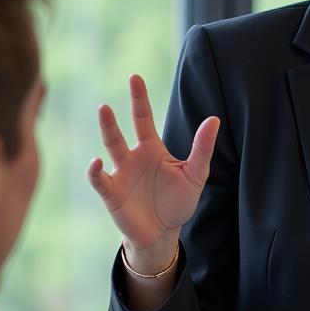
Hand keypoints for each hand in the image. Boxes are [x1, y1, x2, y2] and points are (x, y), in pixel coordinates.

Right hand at [87, 74, 218, 266]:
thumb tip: (213, 119)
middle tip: (122, 86)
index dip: (139, 99)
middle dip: (124, 107)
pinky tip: (97, 162)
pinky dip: (96, 170)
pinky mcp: (112, 193)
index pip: (143, 118)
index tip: (135, 77)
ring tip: (104, 109)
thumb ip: (202, 147)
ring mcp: (120, 174)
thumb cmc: (178, 202)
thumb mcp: (195, 174)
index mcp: (153, 149)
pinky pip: (100, 179)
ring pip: (110, 147)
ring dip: (108, 129)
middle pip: (124, 128)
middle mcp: (133, 157)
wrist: (163, 233)